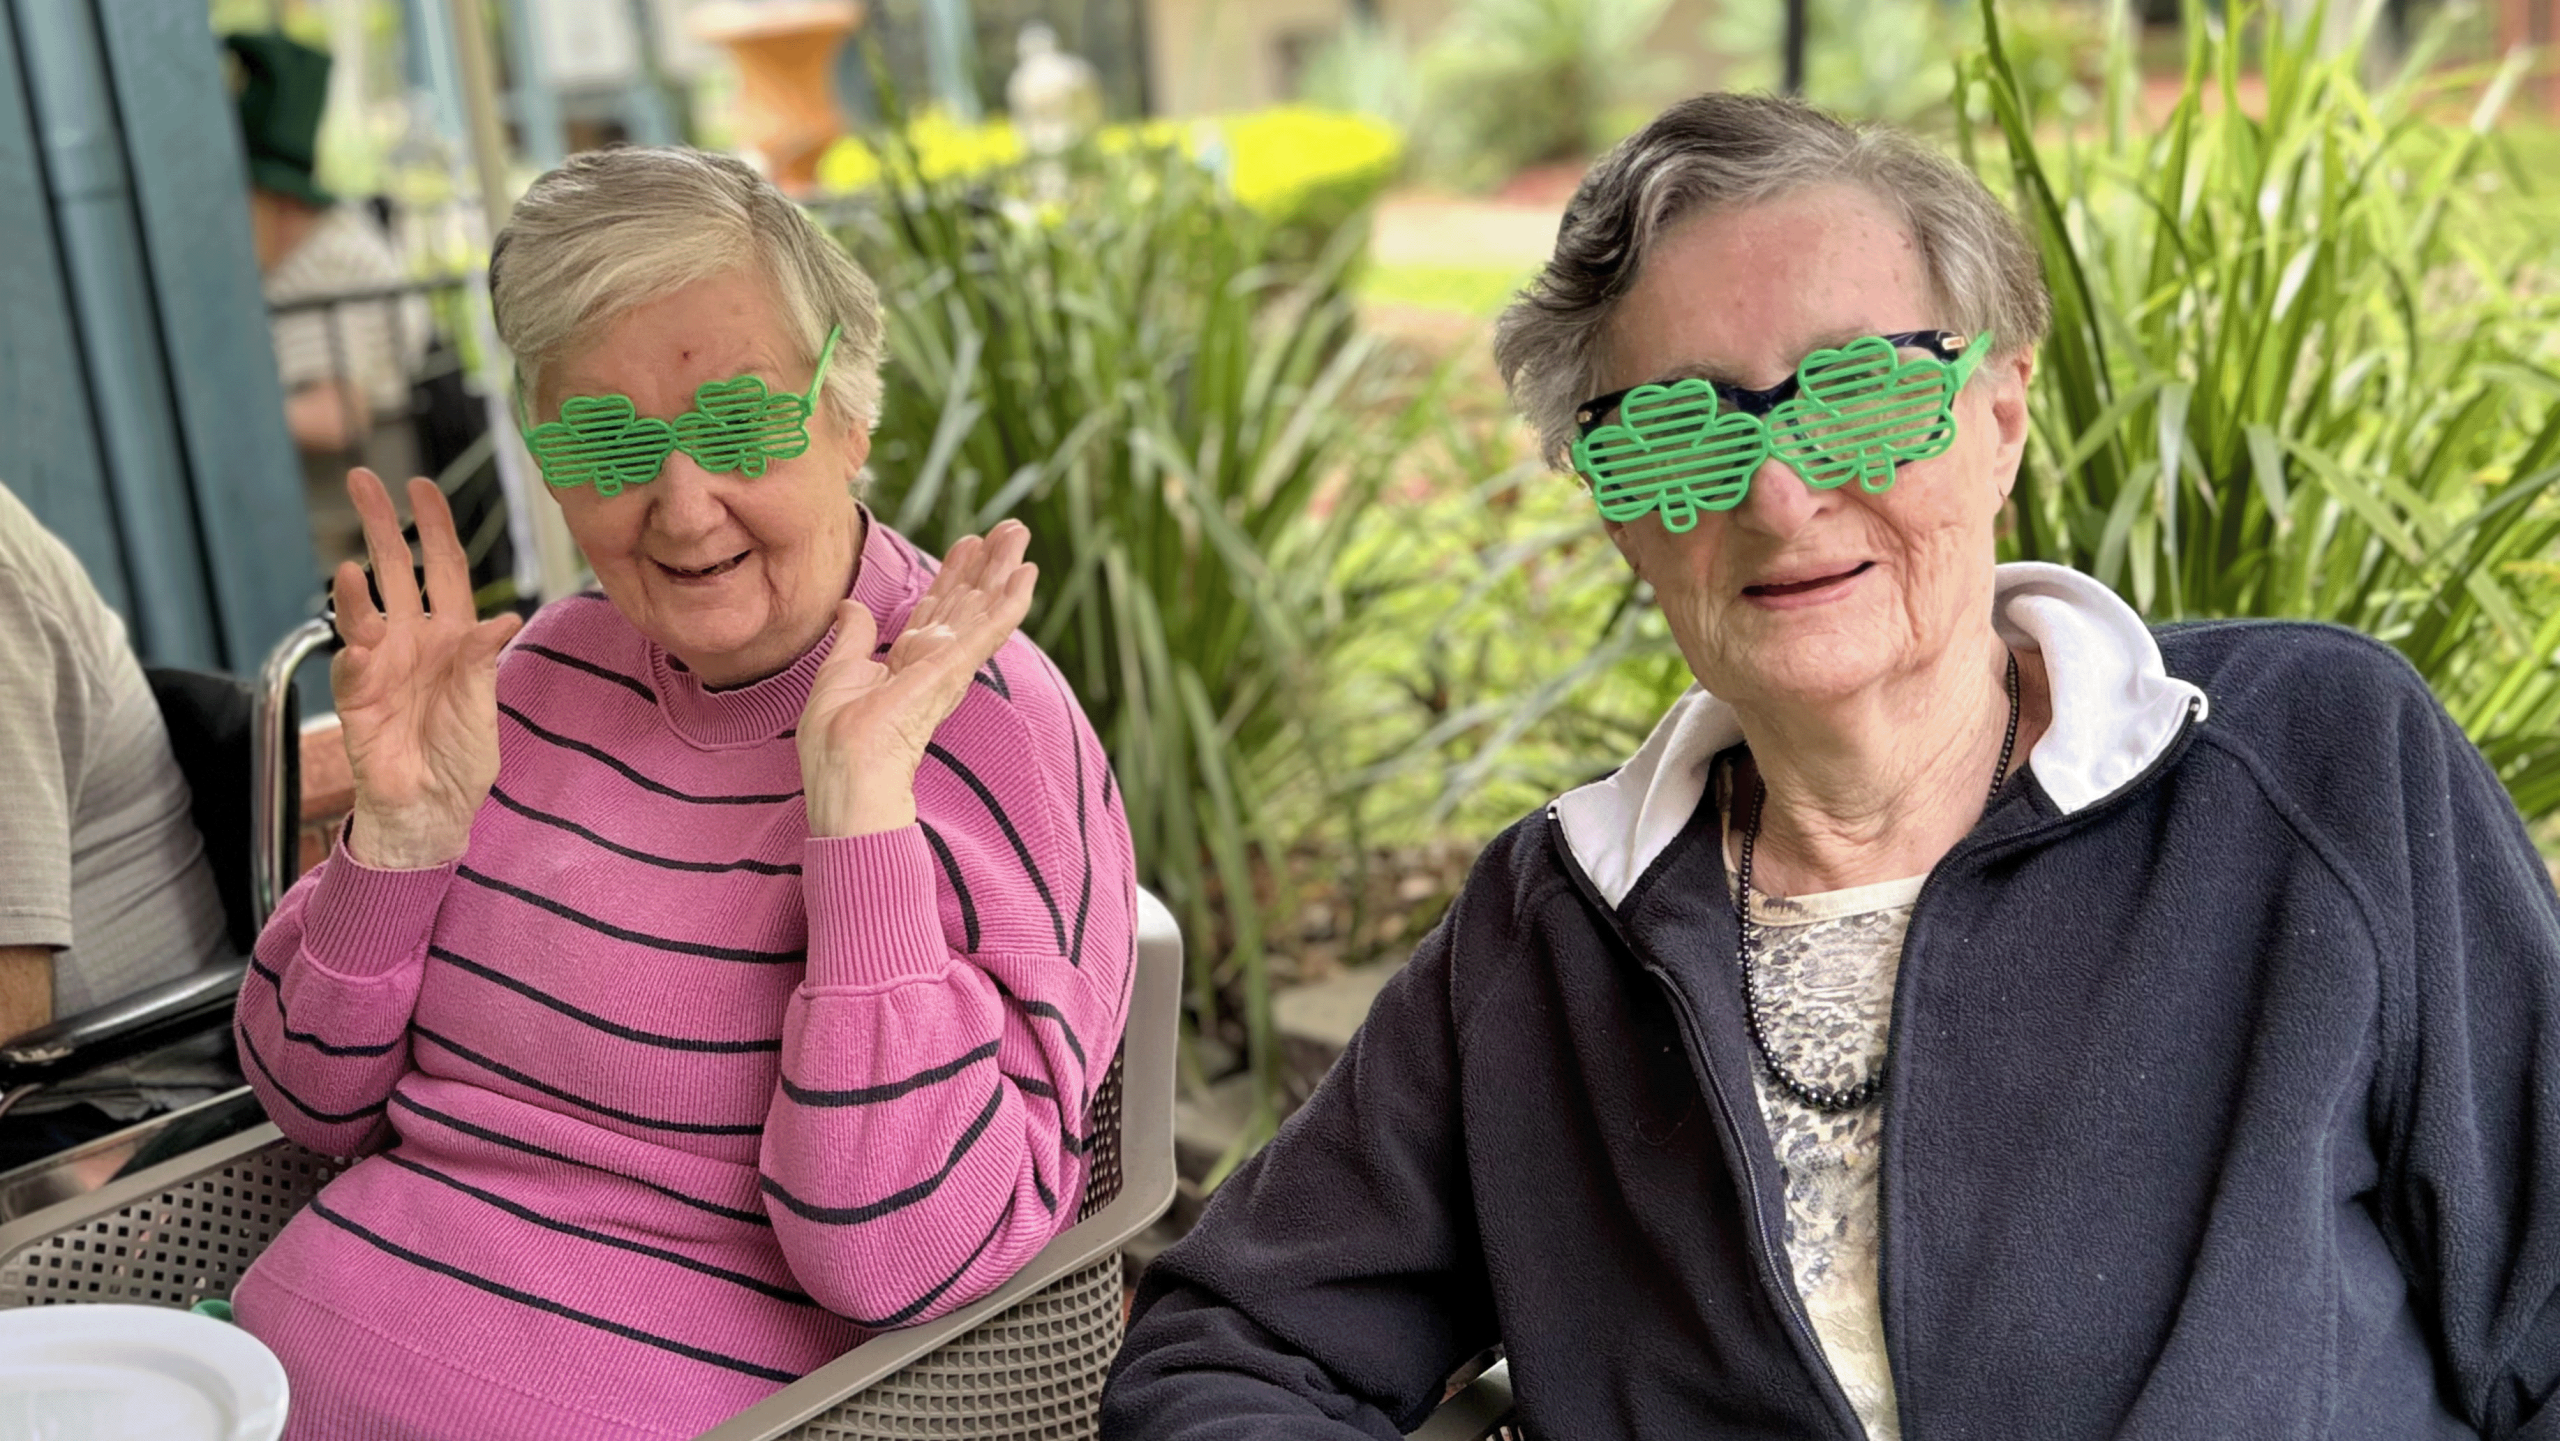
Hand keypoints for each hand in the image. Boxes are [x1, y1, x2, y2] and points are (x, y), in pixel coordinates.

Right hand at [330, 469, 522, 868]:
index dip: (434, 528)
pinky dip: (353, 650)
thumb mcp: (482, 707)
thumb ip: (482, 663)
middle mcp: (413, 641)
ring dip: (357, 589)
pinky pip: (351, 667)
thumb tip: (502, 619)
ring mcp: (381, 665)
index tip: (422, 486)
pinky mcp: (358, 699)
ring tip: (351, 567)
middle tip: (360, 481)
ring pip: (365, 611)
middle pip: (395, 571)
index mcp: (452, 636)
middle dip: (380, 526)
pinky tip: (357, 640)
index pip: (442, 569)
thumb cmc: (461, 759)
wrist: (433, 811)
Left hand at [798, 521, 1037, 837]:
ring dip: (1004, 569)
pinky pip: (987, 629)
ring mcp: (948, 665)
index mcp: (910, 662)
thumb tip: (850, 606)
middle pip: (967, 601)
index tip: (968, 543)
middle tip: (1010, 528)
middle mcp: (935, 661)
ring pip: (982, 606)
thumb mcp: (838, 672)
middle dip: (988, 563)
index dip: (953, 574)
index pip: (938, 609)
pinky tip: (1028, 575)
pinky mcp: (953, 669)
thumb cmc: (837, 740)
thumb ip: (852, 637)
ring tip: (1020, 534)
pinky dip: (1009, 601)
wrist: (845, 772)